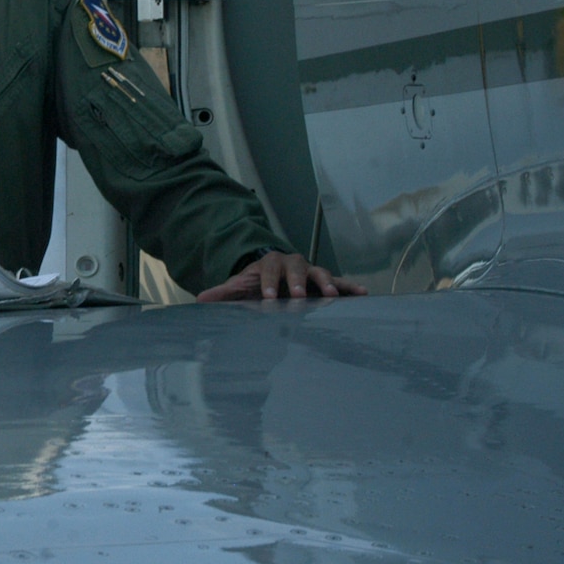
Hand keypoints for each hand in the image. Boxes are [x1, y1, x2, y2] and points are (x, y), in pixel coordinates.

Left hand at [195, 251, 367, 301]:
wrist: (275, 276)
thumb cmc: (258, 282)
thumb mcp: (240, 286)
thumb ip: (223, 293)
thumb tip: (200, 300)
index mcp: (271, 263)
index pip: (270, 271)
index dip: (270, 283)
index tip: (269, 297)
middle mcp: (294, 264)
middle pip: (298, 269)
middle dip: (299, 282)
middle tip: (299, 296)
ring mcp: (312, 272)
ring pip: (322, 274)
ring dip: (328, 284)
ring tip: (334, 295)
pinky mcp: (326, 282)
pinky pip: (340, 283)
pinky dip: (350, 287)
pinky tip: (363, 294)